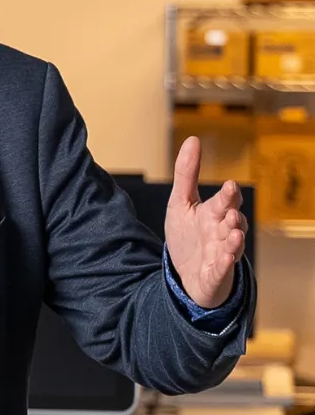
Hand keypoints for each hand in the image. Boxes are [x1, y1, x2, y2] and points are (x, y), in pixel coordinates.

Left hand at [164, 137, 247, 309]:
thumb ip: (186, 173)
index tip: (229, 186)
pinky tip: (226, 258)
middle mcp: (223, 232)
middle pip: (233, 221)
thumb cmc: (188, 236)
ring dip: (234, 239)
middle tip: (231, 210)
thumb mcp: (180, 202)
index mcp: (214, 213)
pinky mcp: (217, 275)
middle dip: (234, 215)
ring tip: (234, 231)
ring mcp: (223, 254)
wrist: (184, 275)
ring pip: (233, 245)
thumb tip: (193, 139)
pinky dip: (226, 265)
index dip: (229, 195)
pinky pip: (223, 270)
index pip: (226, 200)